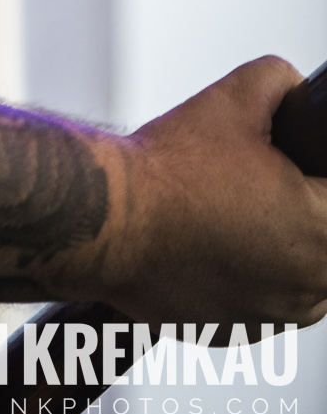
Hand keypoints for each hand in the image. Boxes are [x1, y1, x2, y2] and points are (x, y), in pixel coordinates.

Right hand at [100, 55, 326, 327]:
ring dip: (285, 241)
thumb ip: (283, 82)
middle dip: (304, 203)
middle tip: (263, 177)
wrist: (108, 221)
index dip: (315, 170)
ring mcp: (276, 315)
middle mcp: (310, 286)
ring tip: (237, 204)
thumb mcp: (235, 97)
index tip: (292, 160)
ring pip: (306, 274)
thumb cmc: (165, 174)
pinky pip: (268, 296)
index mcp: (323, 231)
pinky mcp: (242, 331)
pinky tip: (216, 235)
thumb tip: (295, 91)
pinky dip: (252, 269)